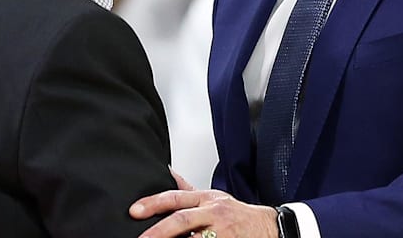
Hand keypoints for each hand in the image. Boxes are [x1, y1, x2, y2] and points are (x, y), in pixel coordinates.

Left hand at [130, 189, 277, 237]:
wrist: (268, 227)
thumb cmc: (236, 214)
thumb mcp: (213, 196)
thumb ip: (187, 188)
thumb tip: (166, 171)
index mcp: (206, 199)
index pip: (175, 198)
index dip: (153, 203)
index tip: (134, 210)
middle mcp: (213, 214)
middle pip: (182, 220)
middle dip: (159, 232)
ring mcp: (222, 233)